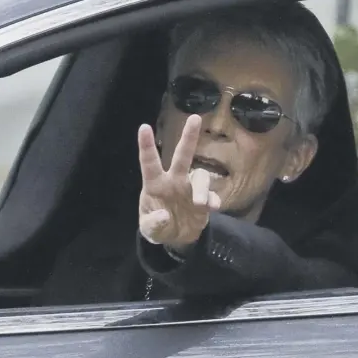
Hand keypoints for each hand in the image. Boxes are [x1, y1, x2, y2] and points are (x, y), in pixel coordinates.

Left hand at [138, 114, 220, 248]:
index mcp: (155, 184)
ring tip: (200, 203)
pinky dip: (213, 199)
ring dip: (201, 189)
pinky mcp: (205, 200)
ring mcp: (191, 188)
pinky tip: (213, 207)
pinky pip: (212, 195)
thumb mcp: (150, 230)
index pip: (149, 163)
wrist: (177, 238)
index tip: (144, 127)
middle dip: (189, 137)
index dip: (146, 146)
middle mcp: (174, 180)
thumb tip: (164, 216)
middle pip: (182, 156)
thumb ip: (153, 224)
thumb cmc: (158, 226)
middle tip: (194, 118)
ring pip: (200, 177)